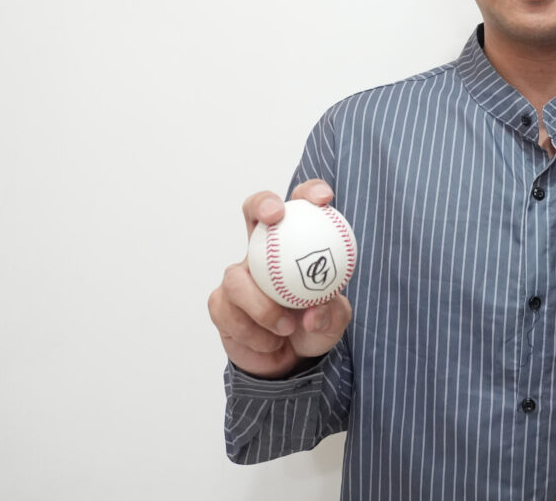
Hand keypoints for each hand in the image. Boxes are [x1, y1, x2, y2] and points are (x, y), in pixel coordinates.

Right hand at [207, 179, 352, 378]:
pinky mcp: (221, 304)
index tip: (324, 200)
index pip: (300, 207)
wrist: (291, 362)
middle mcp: (264, 251)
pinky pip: (228, 311)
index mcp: (296, 245)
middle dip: (262, 203)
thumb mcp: (334, 321)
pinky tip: (269, 343)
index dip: (308, 192)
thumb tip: (315, 312)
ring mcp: (239, 276)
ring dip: (262, 307)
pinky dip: (252, 332)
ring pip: (236, 276)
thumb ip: (331, 313)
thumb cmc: (315, 327)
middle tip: (276, 217)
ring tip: (286, 327)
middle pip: (254, 211)